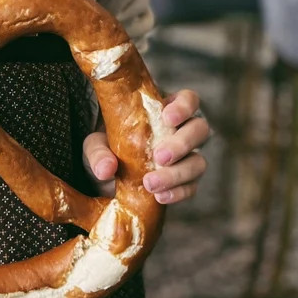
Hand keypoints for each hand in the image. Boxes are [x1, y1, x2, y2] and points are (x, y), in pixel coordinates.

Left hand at [83, 88, 208, 205]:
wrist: (109, 177)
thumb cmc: (108, 146)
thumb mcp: (96, 143)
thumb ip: (98, 151)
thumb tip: (106, 169)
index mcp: (165, 110)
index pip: (188, 100)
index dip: (184, 106)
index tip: (168, 118)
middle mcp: (182, 131)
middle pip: (200, 130)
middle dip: (182, 143)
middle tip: (160, 156)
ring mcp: (187, 157)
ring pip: (198, 162)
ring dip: (177, 174)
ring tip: (151, 184)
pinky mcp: (185, 182)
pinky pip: (191, 187)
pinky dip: (178, 193)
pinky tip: (160, 197)